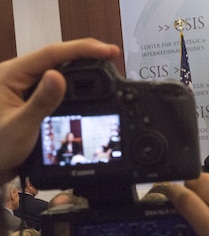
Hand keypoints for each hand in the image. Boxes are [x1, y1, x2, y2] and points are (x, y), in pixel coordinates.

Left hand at [0, 38, 119, 183]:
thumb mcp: (20, 126)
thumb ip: (40, 102)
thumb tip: (57, 76)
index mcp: (10, 74)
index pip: (51, 53)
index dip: (83, 50)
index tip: (108, 51)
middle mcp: (19, 75)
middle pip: (59, 57)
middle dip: (87, 55)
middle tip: (112, 57)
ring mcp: (28, 86)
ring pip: (61, 70)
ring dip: (83, 69)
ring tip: (106, 68)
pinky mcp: (34, 97)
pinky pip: (59, 86)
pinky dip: (77, 84)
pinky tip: (90, 86)